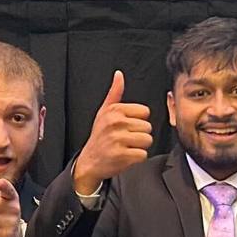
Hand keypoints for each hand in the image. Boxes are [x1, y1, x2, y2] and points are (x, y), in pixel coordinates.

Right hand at [72, 70, 152, 195]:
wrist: (89, 162)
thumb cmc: (99, 136)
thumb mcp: (104, 112)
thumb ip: (115, 93)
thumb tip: (119, 75)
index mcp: (114, 110)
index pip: (145, 112)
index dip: (138, 121)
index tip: (126, 127)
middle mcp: (116, 123)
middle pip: (148, 127)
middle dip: (139, 135)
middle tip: (125, 140)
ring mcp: (118, 140)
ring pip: (147, 140)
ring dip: (139, 147)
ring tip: (126, 148)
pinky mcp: (122, 155)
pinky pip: (143, 155)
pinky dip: (136, 159)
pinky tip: (125, 157)